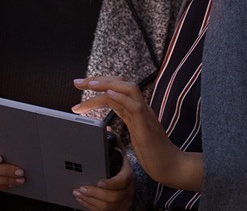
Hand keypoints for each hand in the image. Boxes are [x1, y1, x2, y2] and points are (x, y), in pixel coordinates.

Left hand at [72, 77, 202, 191]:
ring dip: (107, 84)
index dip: (98, 85)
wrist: (170, 167)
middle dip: (98, 80)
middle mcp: (140, 108)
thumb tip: (106, 123)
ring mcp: (145, 115)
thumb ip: (124, 123)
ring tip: (89, 84)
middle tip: (77, 82)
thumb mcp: (133, 135)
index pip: (116, 90)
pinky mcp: (147, 126)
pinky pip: (135, 106)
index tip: (80, 86)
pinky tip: (109, 94)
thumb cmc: (153, 154)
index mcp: (135, 110)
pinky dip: (122, 97)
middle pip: (120, 84)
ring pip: (128, 89)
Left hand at [72, 147, 133, 210]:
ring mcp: (122, 202)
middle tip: (82, 187)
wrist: (128, 185)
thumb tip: (106, 129)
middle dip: (95, 193)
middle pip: (114, 197)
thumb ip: (114, 143)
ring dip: (90, 200)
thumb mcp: (120, 155)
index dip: (111, 183)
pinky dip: (90, 206)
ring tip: (78, 192)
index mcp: (128, 175)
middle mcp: (127, 190)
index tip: (99, 181)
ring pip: (107, 206)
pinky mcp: (115, 210)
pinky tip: (81, 199)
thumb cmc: (121, 169)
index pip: (123, 181)